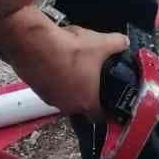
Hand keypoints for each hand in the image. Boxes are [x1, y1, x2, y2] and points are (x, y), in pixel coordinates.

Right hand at [0, 9, 127, 114]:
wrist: (35, 44)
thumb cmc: (69, 50)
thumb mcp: (101, 43)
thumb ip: (117, 44)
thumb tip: (123, 42)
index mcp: (87, 101)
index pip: (99, 116)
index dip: (104, 109)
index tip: (106, 102)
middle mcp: (67, 105)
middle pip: (81, 104)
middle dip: (86, 92)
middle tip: (90, 78)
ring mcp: (49, 98)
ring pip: (64, 95)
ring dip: (68, 85)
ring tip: (72, 66)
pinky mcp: (36, 88)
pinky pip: (49, 86)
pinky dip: (53, 77)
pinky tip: (56, 61)